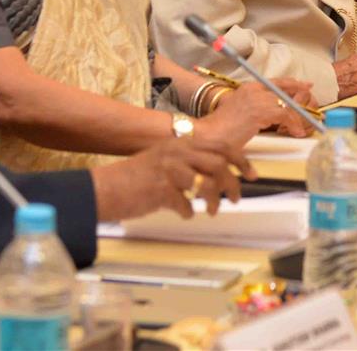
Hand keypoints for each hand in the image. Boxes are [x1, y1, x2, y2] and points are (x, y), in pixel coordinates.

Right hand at [91, 136, 253, 220]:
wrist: (104, 188)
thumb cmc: (135, 178)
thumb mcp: (164, 160)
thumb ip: (188, 162)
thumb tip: (216, 176)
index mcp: (180, 143)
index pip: (220, 146)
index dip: (241, 160)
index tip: (252, 174)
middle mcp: (176, 152)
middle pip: (219, 164)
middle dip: (233, 183)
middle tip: (236, 199)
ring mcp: (168, 169)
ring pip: (207, 183)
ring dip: (214, 200)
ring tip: (213, 210)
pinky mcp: (160, 189)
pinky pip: (186, 204)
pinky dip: (189, 212)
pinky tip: (185, 214)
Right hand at [206, 80, 314, 140]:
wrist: (210, 136)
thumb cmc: (222, 130)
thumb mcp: (241, 114)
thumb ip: (256, 110)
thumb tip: (273, 116)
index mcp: (248, 87)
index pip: (275, 81)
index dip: (292, 83)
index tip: (305, 85)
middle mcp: (254, 89)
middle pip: (284, 89)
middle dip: (300, 96)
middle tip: (311, 102)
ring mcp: (257, 98)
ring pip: (287, 104)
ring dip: (297, 117)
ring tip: (301, 128)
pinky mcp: (261, 110)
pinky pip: (285, 115)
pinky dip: (293, 124)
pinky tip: (295, 132)